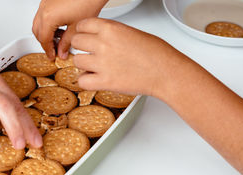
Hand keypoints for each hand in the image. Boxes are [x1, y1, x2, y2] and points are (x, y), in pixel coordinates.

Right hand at [33, 0, 106, 59]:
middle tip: (54, 50)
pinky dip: (47, 23)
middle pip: (37, 31)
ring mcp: (45, 2)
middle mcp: (43, 9)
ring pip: (38, 22)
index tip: (52, 56)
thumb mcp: (76, 28)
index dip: (48, 50)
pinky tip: (60, 26)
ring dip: (45, 32)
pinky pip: (43, 14)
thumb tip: (62, 52)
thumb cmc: (87, 1)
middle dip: (45, 42)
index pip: (43, 39)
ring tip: (58, 39)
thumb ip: (66, 43)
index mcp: (48, 18)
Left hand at [71, 18, 185, 98]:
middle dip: (81, 47)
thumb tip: (99, 37)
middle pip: (76, 41)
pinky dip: (86, 81)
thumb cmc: (156, 53)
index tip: (85, 37)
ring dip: (83, 65)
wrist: (166, 72)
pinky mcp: (105, 82)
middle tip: (88, 52)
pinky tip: (94, 79)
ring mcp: (102, 63)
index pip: (83, 25)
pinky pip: (82, 81)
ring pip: (76, 61)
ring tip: (93, 67)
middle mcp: (104, 44)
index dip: (82, 32)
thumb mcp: (131, 32)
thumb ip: (112, 33)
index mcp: (111, 28)